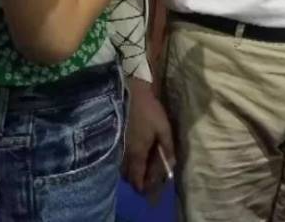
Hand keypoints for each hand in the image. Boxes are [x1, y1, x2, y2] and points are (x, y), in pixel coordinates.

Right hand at [124, 78, 175, 195]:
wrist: (126, 94)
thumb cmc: (147, 111)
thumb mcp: (163, 128)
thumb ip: (167, 147)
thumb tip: (171, 164)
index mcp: (137, 154)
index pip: (137, 179)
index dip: (142, 187)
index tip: (148, 189)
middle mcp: (123, 156)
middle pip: (128, 177)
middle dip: (136, 180)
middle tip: (147, 177)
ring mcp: (116, 148)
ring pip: (121, 168)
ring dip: (131, 171)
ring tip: (142, 166)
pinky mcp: (113, 140)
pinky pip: (117, 159)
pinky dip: (125, 162)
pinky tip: (133, 155)